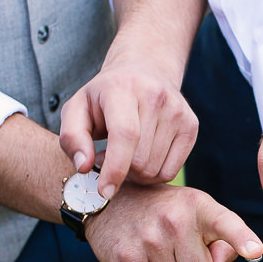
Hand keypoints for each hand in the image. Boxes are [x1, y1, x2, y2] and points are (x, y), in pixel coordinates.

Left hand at [59, 55, 198, 195]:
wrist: (144, 70)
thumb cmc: (104, 97)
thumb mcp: (76, 109)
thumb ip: (71, 138)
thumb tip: (85, 167)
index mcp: (123, 88)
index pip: (126, 134)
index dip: (115, 168)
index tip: (105, 191)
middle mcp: (156, 96)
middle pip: (140, 160)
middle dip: (121, 171)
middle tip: (108, 157)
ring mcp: (178, 111)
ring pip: (155, 170)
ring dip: (136, 174)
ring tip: (125, 155)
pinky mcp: (191, 126)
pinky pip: (171, 172)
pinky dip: (153, 174)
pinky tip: (142, 157)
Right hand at [86, 183, 262, 261]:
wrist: (112, 201)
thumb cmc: (165, 214)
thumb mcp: (197, 215)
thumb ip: (222, 242)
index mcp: (200, 206)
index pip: (226, 224)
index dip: (242, 240)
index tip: (255, 252)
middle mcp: (176, 220)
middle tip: (180, 257)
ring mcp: (150, 239)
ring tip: (160, 257)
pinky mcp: (128, 258)